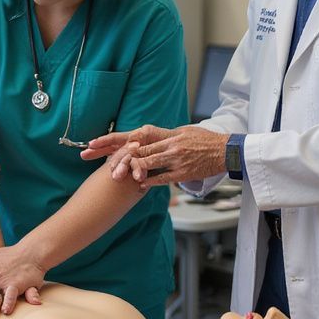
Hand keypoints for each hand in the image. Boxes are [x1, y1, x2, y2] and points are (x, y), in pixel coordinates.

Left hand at [82, 125, 227, 188]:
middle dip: (115, 158)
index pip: (134, 138)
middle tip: (96, 162)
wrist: (225, 150)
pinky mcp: (182, 172)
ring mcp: (175, 159)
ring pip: (146, 165)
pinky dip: (148, 182)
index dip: (113, 142)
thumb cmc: (203, 140)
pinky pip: (161, 179)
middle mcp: (167, 146)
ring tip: (115, 176)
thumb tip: (145, 138)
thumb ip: (163, 137)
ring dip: (129, 171)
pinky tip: (137, 186)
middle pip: (135, 151)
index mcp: (165, 135)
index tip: (93, 145)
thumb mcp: (182, 132)